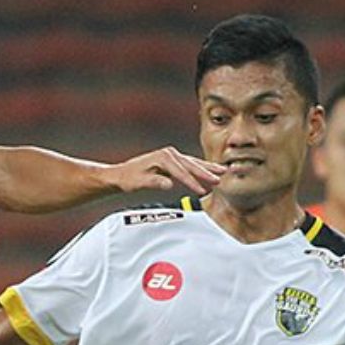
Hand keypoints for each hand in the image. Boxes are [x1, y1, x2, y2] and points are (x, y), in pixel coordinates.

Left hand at [103, 147, 225, 195]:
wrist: (121, 174)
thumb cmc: (128, 179)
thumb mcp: (139, 182)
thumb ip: (155, 182)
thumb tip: (168, 184)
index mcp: (163, 158)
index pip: (181, 173)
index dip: (192, 183)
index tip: (202, 191)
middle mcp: (169, 153)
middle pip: (191, 165)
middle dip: (206, 173)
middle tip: (219, 180)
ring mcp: (172, 155)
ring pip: (193, 162)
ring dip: (208, 168)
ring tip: (223, 171)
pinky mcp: (173, 160)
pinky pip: (190, 164)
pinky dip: (201, 167)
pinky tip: (211, 170)